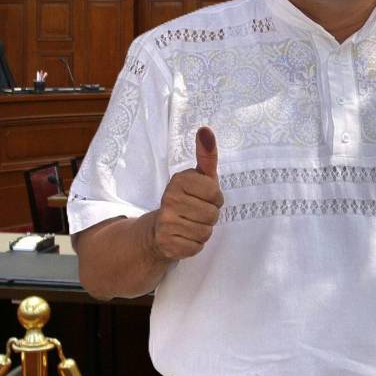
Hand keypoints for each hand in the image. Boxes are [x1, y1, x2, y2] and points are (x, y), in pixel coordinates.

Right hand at [150, 127, 222, 260]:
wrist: (159, 229)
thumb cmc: (188, 199)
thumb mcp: (199, 176)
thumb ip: (206, 154)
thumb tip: (205, 129)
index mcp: (179, 181)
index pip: (216, 194)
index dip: (215, 199)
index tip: (203, 197)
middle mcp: (169, 199)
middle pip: (212, 215)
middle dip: (209, 216)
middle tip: (196, 212)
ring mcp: (166, 223)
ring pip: (206, 232)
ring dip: (203, 231)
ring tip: (190, 224)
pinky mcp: (167, 244)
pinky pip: (197, 246)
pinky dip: (195, 244)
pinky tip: (184, 237)